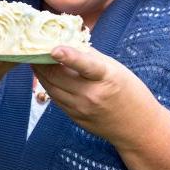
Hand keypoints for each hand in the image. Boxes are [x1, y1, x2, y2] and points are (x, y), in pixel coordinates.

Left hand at [32, 46, 161, 145]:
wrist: (137, 128)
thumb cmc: (130, 92)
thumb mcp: (115, 68)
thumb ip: (90, 56)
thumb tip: (67, 42)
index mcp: (106, 78)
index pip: (85, 66)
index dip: (68, 56)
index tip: (53, 49)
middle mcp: (91, 95)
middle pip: (57, 76)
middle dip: (41, 61)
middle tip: (32, 48)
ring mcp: (81, 109)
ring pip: (50, 87)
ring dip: (40, 73)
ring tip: (34, 59)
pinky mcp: (74, 117)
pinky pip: (55, 98)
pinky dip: (48, 85)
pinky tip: (45, 76)